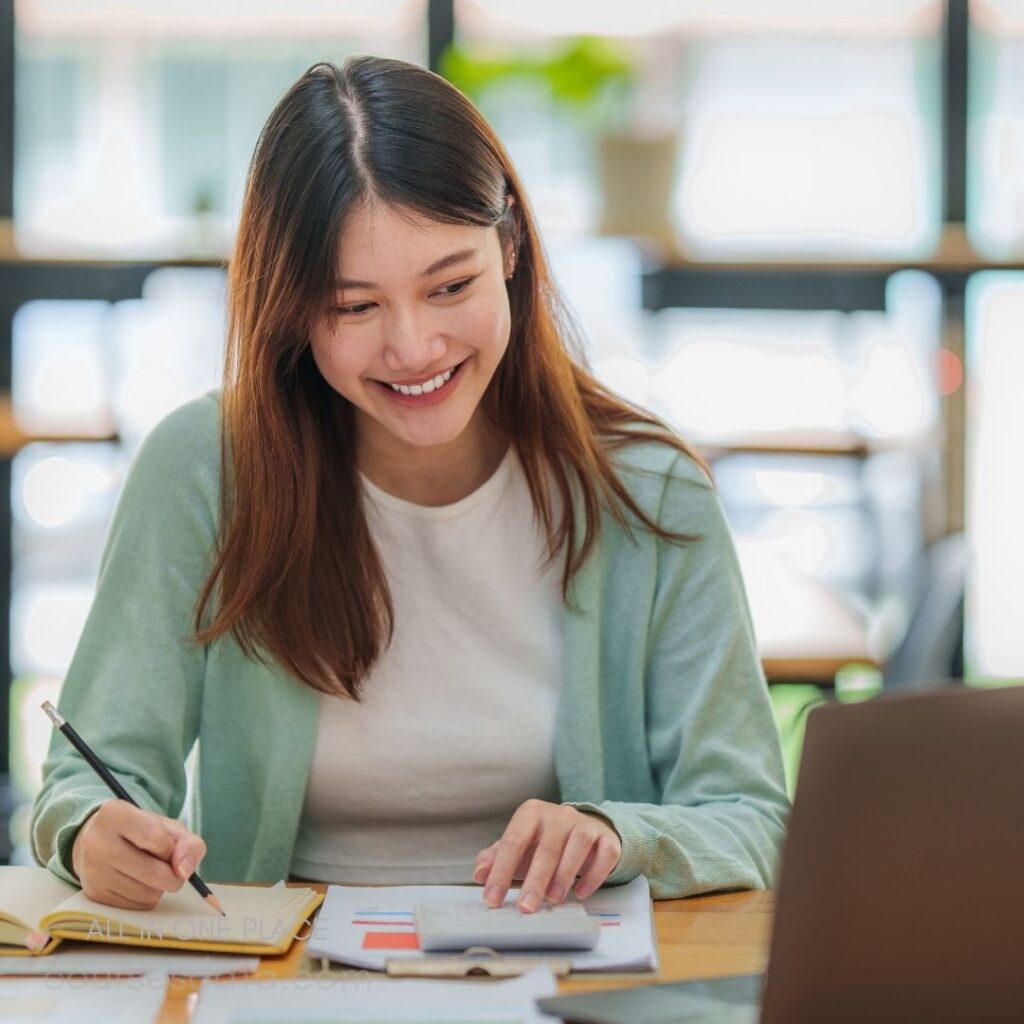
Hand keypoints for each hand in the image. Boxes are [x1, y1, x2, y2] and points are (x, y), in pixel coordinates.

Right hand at [70, 799, 206, 909]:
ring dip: (158, 888)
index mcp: (116, 815)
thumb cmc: (142, 831)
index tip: (168, 848)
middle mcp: (97, 842)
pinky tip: (137, 882)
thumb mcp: (169, 827)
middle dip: (172, 875)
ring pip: (146, 894)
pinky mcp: (93, 894)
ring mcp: (92, 871)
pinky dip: (145, 898)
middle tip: (169, 867)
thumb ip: (188, 844)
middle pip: (153, 873)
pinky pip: (135, 907)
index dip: (171, 848)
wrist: (101, 842)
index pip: (156, 838)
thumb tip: (184, 871)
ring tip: (149, 871)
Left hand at [472, 799, 621, 912]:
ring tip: (553, 899)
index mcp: (531, 813)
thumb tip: (479, 874)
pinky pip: (604, 854)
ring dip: (565, 875)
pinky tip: (581, 892)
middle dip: (535, 880)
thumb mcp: (518, 846)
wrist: (584, 830)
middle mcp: (559, 814)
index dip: (501, 871)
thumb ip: (494, 858)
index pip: (513, 841)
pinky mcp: (607, 838)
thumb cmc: (544, 842)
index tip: (492, 899)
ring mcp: (585, 824)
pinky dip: (594, 875)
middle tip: (526, 907)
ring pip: (577, 846)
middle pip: (546, 848)